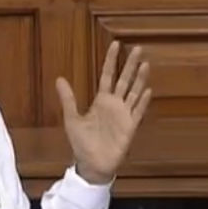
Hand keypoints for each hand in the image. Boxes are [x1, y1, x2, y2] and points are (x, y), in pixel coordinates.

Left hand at [56, 41, 150, 183]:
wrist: (92, 164)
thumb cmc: (82, 143)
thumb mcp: (72, 118)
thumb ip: (68, 99)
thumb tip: (59, 78)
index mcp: (101, 101)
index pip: (107, 75)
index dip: (111, 60)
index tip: (116, 44)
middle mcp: (114, 105)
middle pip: (124, 80)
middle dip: (130, 64)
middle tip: (138, 47)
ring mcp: (123, 115)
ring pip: (134, 92)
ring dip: (139, 78)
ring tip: (145, 63)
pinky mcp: (130, 126)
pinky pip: (137, 111)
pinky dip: (142, 101)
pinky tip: (148, 89)